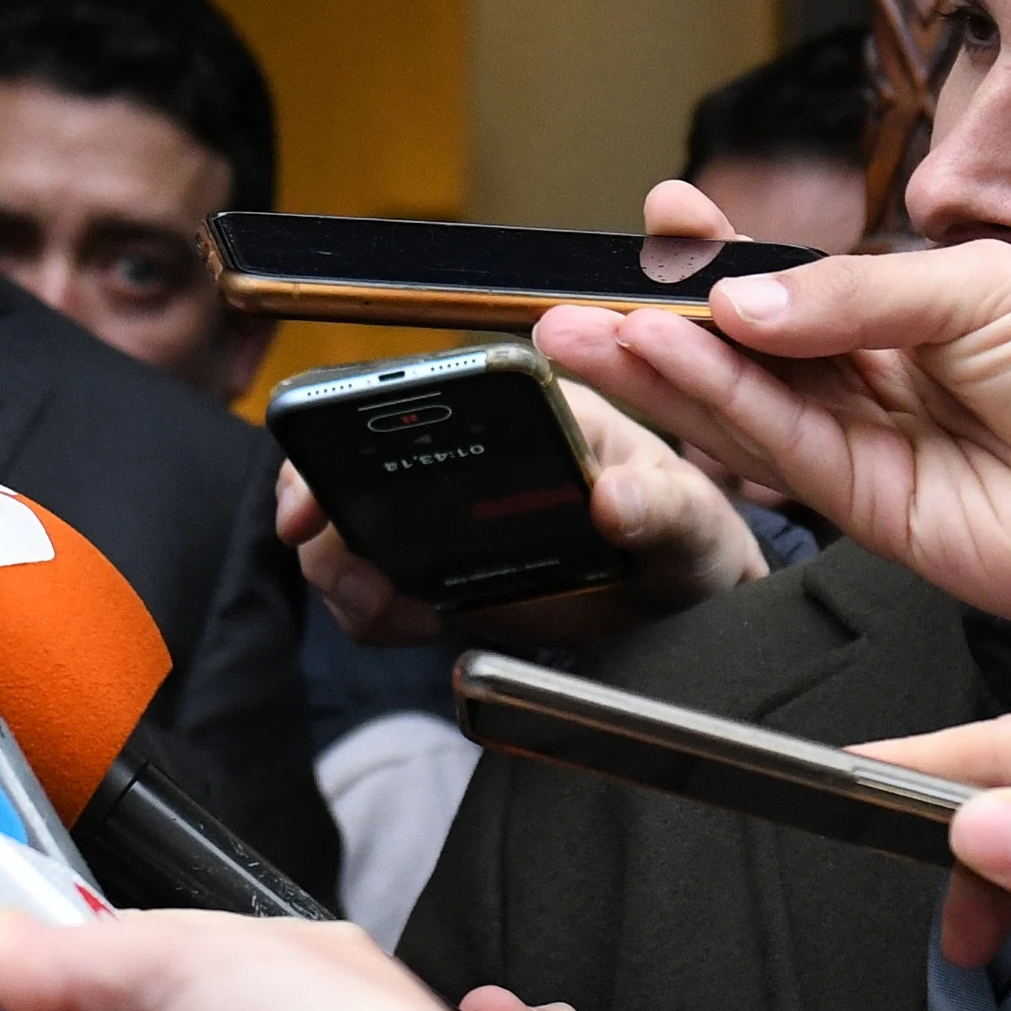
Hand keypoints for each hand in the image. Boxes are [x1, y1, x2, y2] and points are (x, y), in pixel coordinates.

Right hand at [273, 363, 766, 653]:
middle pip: (357, 451)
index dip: (357, 418)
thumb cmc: (687, 533)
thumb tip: (617, 498)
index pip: (425, 388)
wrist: (678, 598)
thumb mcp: (690, 521)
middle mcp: (469, 447)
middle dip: (320, 499)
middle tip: (329, 553)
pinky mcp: (435, 570)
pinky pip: (372, 583)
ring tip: (384, 606)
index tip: (329, 468)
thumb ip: (661, 508)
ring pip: (348, 522)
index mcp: (525, 405)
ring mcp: (443, 510)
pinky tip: (412, 622)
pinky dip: (370, 610)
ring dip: (339, 565)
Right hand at [540, 241, 1010, 639]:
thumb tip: (743, 299)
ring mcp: (879, 451)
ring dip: (663, 373)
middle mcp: (887, 381)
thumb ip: (854, 295)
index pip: (792, 282)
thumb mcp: (983, 290)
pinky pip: (785, 456)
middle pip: (749, 350)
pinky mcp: (880, 517)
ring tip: (586, 335)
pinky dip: (721, 414)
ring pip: (748, 408)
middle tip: (577, 298)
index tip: (658, 221)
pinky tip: (669, 370)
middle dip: (660, 323)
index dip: (719, 258)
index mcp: (916, 310)